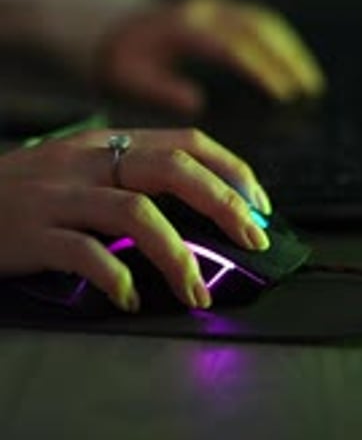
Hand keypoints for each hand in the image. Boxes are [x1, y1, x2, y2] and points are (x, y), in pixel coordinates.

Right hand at [0, 127, 271, 311]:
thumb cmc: (18, 192)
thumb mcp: (75, 169)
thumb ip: (125, 176)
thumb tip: (193, 207)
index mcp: (105, 143)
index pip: (186, 142)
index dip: (232, 170)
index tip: (260, 204)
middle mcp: (87, 161)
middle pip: (173, 169)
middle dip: (224, 204)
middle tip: (253, 240)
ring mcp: (58, 195)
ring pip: (137, 213)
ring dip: (179, 255)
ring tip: (196, 290)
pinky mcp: (31, 233)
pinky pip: (84, 254)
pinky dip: (116, 278)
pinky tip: (128, 298)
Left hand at [97, 0, 326, 111]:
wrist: (105, 21)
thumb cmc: (117, 57)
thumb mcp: (128, 78)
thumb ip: (160, 89)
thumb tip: (196, 102)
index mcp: (183, 28)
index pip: (232, 48)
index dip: (261, 70)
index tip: (284, 94)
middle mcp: (202, 9)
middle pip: (256, 29)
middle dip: (287, 58)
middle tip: (309, 88)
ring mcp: (211, 4)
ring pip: (260, 19)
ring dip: (288, 46)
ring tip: (309, 78)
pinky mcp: (215, 5)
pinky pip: (254, 17)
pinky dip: (278, 37)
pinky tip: (290, 58)